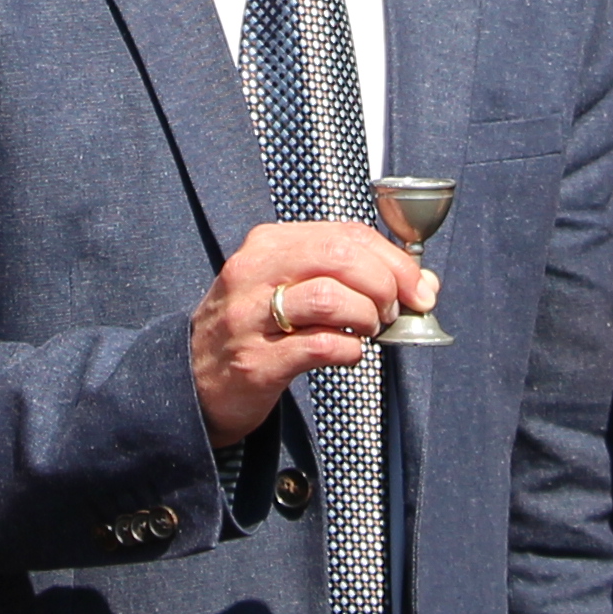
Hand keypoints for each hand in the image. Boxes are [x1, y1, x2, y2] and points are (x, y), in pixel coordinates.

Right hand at [193, 220, 429, 445]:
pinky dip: (350, 350)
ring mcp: (250, 317)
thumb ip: (344, 275)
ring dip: (367, 316)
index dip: (393, 259)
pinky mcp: (256, 361)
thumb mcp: (286, 285)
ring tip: (369, 330)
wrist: (194, 379)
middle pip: (340, 257)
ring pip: (331, 298)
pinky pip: (320, 346)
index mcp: (267, 245)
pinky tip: (350, 354)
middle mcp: (253, 273)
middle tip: (394, 310)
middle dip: (385, 284)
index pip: (344, 234)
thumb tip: (418, 282)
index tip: (418, 286)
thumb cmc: (252, 329)